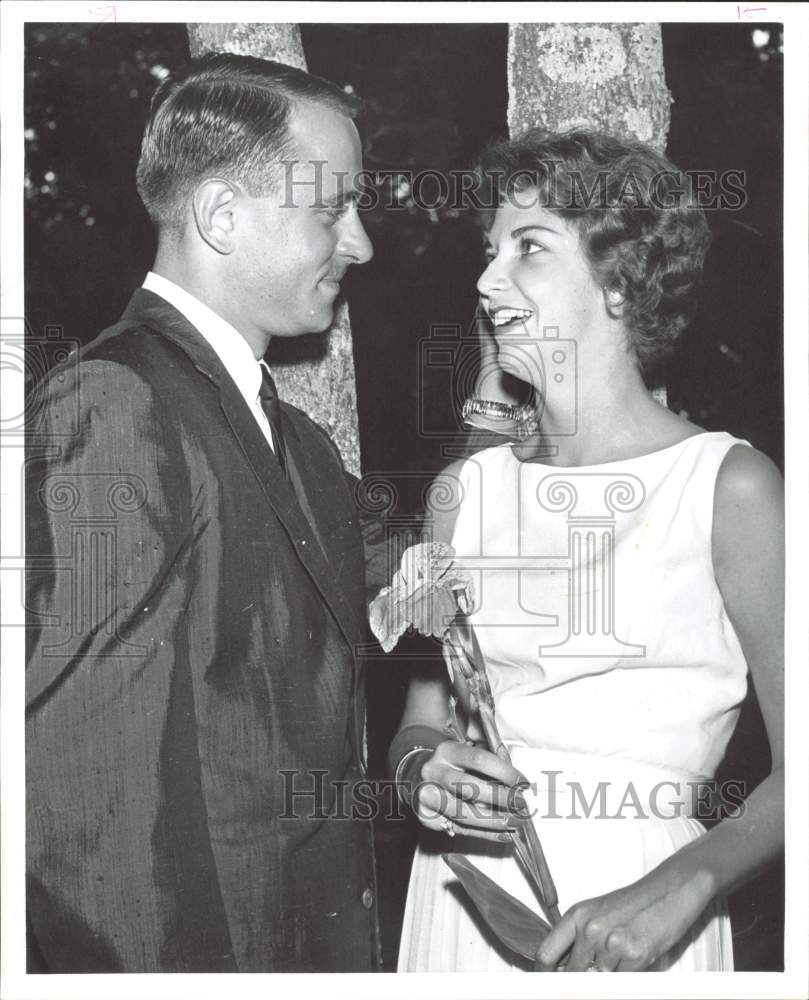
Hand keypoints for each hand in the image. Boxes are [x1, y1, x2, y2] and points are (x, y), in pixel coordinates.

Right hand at [413, 740, 527, 841]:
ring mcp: (426, 794)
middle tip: (522, 805)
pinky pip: (459, 829)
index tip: (523, 783)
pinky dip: (485, 834)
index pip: (479, 759)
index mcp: (448, 751)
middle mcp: (434, 771)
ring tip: (515, 823)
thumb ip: (492, 764)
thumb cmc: (453, 767)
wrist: (417, 777)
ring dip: (494, 821)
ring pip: (462, 812)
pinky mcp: (426, 816)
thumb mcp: (468, 755)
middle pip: (469, 787)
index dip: (504, 772)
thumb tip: (519, 784)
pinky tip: (504, 834)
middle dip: (500, 798)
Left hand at [535, 861, 714, 971]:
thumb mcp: (598, 913)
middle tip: (597, 968)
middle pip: (570, 975)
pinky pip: (621, 982)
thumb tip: (562, 969)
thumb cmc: (635, 903)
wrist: (670, 890)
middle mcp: (590, 929)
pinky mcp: (635, 956)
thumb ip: (579, 938)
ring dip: (607, 976)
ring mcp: (612, 944)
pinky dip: (625, 977)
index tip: (547, 983)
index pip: (546, 955)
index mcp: (577, 916)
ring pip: (597, 981)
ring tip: (620, 958)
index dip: (543, 975)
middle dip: (580, 979)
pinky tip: (634, 960)